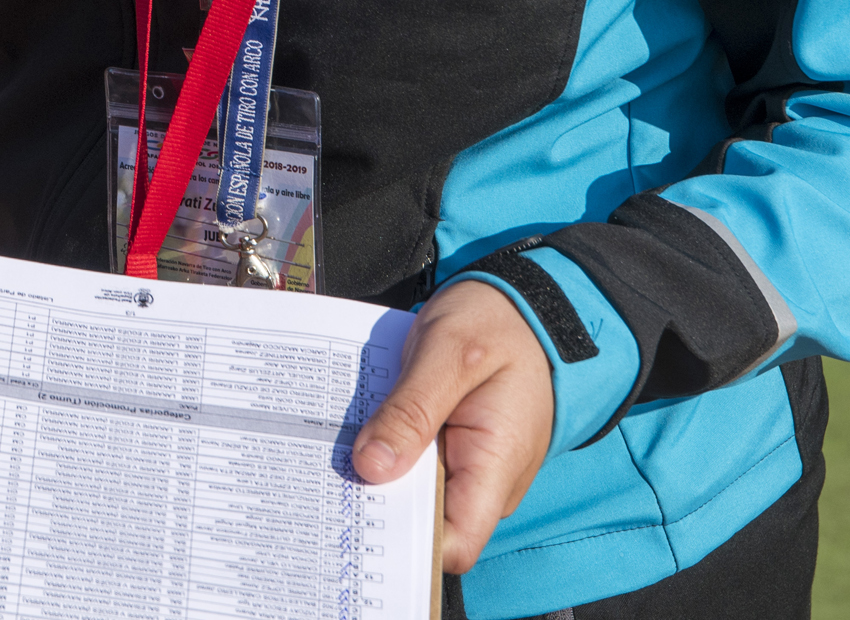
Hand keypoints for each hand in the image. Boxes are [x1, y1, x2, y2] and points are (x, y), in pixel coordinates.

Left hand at [348, 279, 556, 575]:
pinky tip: (353, 436)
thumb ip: (411, 411)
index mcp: (496, 466)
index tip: (355, 517)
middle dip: (378, 506)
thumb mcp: (448, 353)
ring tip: (329, 456)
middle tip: (324, 482)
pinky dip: (387, 452)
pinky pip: (416, 465)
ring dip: (377, 477)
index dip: (405, 543)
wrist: (525, 304)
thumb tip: (370, 467)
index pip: (455, 545)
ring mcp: (470, 466)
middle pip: (426, 524)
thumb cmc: (497, 323)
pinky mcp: (453, 449)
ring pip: (415, 494)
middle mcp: (486, 481)